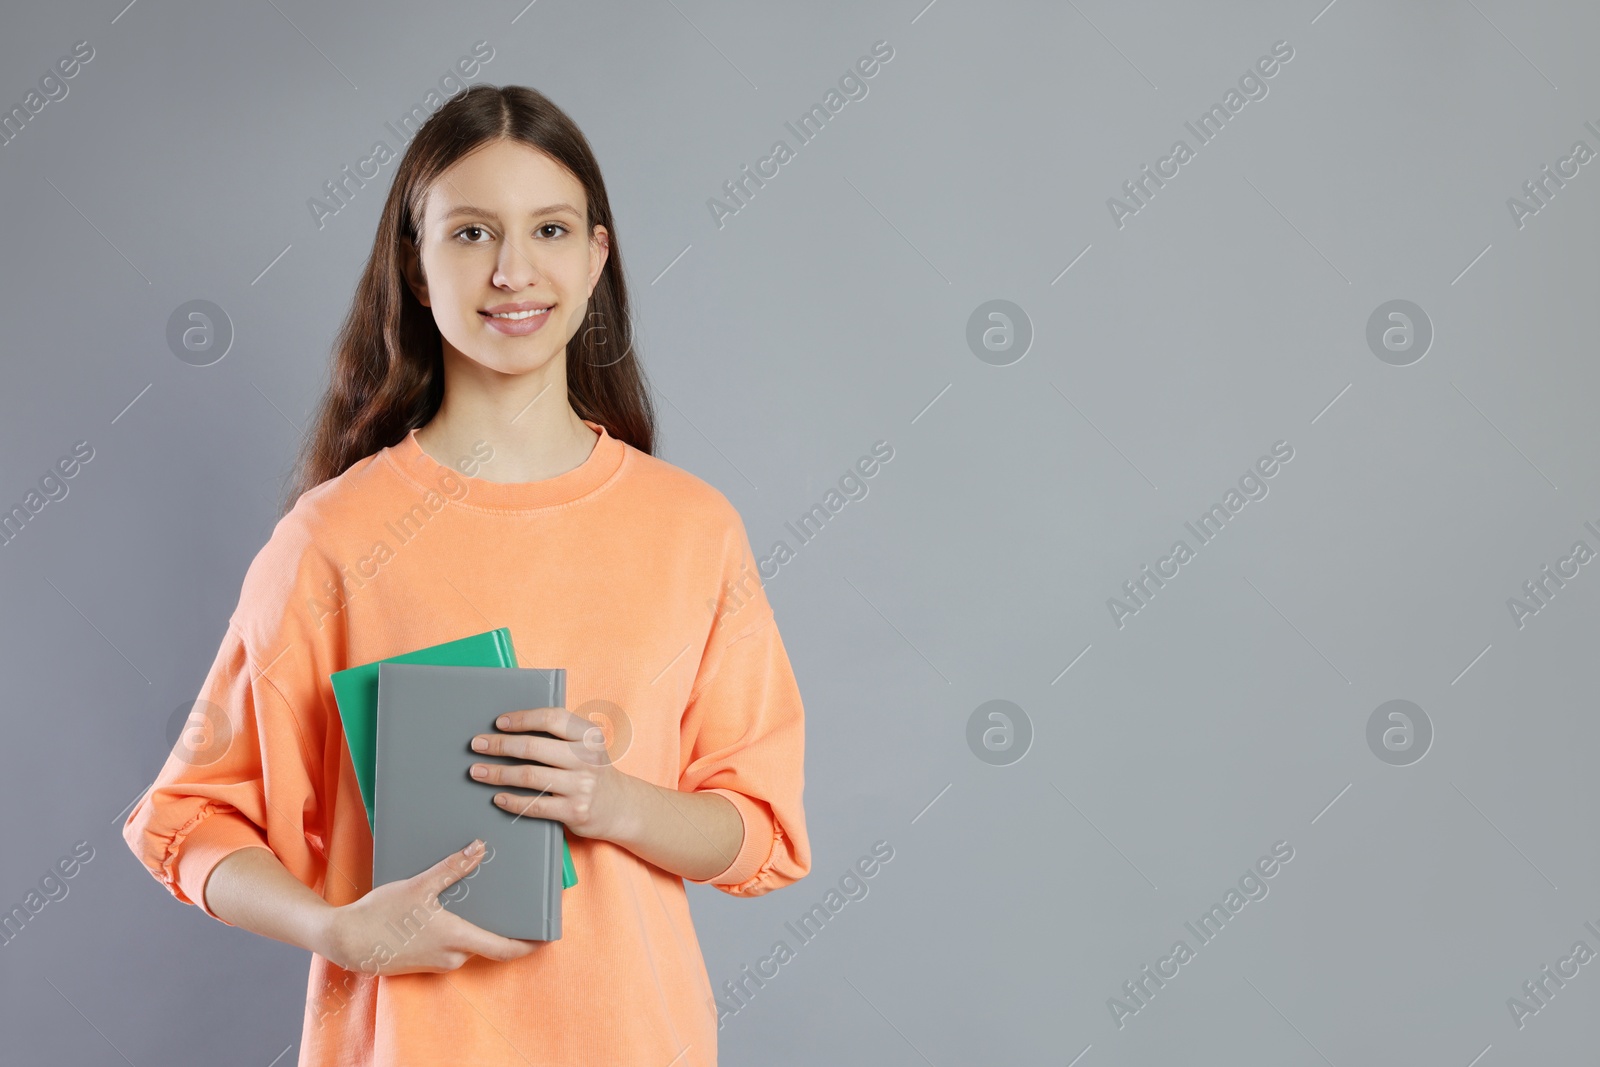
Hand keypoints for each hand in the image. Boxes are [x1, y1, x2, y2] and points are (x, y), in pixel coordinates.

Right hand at [319, 840, 539, 975]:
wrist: (344, 941)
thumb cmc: (380, 915)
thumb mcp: (418, 885)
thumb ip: (452, 868)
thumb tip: (480, 848)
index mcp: (456, 938)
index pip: (505, 949)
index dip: (529, 944)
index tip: (546, 936)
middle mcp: (452, 956)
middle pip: (489, 943)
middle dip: (503, 925)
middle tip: (516, 902)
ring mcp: (437, 962)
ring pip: (469, 943)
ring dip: (477, 925)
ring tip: (483, 896)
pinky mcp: (425, 961)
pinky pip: (452, 946)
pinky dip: (459, 930)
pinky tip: (451, 909)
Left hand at [470, 706, 638, 842]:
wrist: (621, 806)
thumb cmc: (593, 771)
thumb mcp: (587, 746)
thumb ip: (560, 736)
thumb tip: (510, 730)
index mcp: (589, 736)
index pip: (552, 718)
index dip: (522, 719)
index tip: (498, 723)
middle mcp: (587, 758)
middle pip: (533, 748)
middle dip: (499, 745)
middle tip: (477, 745)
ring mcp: (581, 786)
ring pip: (529, 776)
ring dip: (498, 773)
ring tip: (477, 771)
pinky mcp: (575, 811)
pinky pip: (535, 805)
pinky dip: (512, 801)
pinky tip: (497, 797)